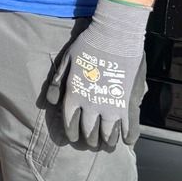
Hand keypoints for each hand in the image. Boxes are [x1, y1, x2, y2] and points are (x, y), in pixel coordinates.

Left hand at [53, 0, 150, 149]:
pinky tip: (127, 141)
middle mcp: (91, 106)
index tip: (74, 138)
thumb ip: (57, 83)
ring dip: (107, 142)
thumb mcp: (66, 61)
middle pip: (89, 132)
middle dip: (89, 140)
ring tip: (107, 144)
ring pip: (108, 135)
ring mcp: (111, 107)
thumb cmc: (87, 45)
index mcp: (74, 97)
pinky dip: (128, 137)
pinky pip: (130, 128)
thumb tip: (51, 102)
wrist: (114, 36)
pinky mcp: (129, 104)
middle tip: (91, 142)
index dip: (72, 133)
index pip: (70, 124)